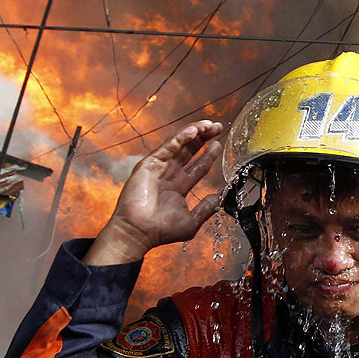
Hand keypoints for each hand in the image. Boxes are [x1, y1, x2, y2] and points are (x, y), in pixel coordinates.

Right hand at [84, 120, 223, 264]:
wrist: (139, 232)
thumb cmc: (160, 230)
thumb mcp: (191, 222)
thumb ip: (205, 209)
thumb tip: (218, 198)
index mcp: (179, 186)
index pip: (197, 165)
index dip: (209, 154)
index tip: (219, 143)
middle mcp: (170, 174)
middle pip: (190, 150)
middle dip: (204, 138)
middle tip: (218, 127)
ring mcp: (159, 167)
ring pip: (179, 144)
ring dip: (195, 132)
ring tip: (209, 125)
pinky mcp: (150, 164)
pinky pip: (167, 147)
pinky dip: (181, 137)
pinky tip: (194, 131)